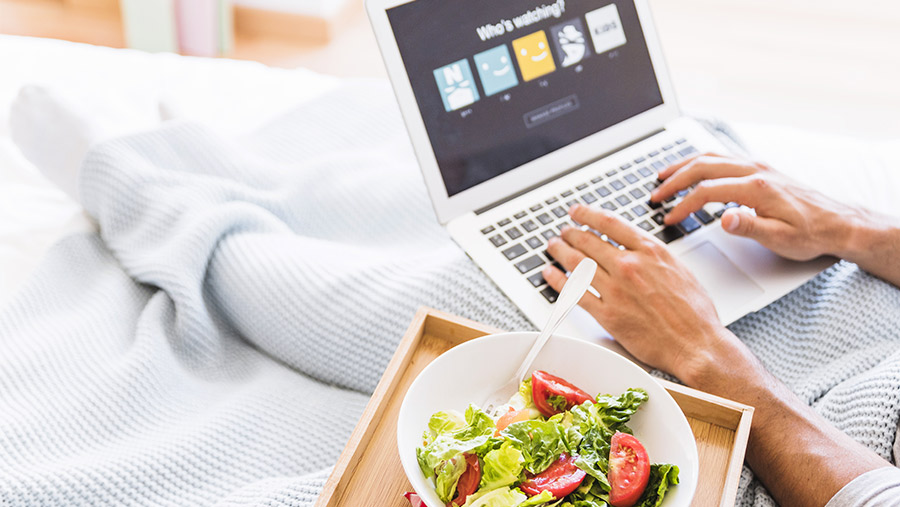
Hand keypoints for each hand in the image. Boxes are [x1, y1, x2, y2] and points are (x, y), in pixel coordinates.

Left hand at [543, 204, 736, 382]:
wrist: (697, 343)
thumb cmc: (694, 312)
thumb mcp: (679, 268)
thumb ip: (653, 256)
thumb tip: (636, 247)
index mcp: (650, 251)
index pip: (609, 223)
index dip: (587, 214)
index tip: (577, 212)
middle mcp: (630, 266)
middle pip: (589, 241)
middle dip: (571, 233)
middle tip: (563, 231)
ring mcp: (616, 290)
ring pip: (577, 263)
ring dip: (560, 252)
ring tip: (553, 247)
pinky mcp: (608, 314)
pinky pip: (575, 294)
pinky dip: (558, 281)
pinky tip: (550, 274)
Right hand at [651, 154, 858, 260]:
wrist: (839, 223)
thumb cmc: (811, 234)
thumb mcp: (780, 238)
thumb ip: (750, 227)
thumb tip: (724, 220)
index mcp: (756, 188)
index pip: (706, 192)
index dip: (682, 206)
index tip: (668, 218)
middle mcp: (755, 171)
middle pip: (702, 167)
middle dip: (674, 180)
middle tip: (654, 194)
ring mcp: (758, 167)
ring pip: (711, 157)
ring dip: (684, 165)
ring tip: (663, 175)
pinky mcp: (761, 169)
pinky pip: (723, 157)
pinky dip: (701, 161)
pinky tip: (693, 168)